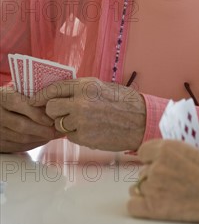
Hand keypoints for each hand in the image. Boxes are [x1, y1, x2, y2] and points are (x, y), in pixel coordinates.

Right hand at [0, 86, 57, 152]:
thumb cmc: (12, 97)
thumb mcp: (18, 90)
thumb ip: (32, 94)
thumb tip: (54, 101)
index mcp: (2, 98)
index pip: (18, 104)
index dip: (36, 112)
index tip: (51, 118)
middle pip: (21, 125)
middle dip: (43, 129)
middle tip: (59, 130)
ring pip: (20, 138)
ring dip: (40, 138)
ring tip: (55, 134)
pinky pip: (17, 146)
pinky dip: (33, 144)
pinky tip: (44, 139)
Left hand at [29, 77, 145, 151]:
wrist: (141, 120)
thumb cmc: (124, 102)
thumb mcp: (102, 87)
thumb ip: (81, 90)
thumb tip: (61, 94)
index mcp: (86, 86)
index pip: (55, 88)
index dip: (41, 94)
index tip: (34, 99)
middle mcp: (81, 102)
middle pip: (51, 108)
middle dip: (53, 111)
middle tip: (63, 112)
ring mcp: (82, 121)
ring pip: (59, 123)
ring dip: (66, 123)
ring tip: (83, 121)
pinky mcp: (84, 138)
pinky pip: (71, 136)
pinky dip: (77, 134)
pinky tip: (92, 129)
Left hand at [127, 140, 198, 223]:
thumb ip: (179, 148)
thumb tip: (166, 153)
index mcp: (167, 148)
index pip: (145, 150)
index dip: (155, 156)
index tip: (165, 161)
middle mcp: (157, 166)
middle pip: (144, 169)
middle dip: (155, 173)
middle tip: (175, 179)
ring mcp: (154, 188)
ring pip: (139, 186)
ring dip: (150, 188)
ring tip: (169, 192)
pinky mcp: (155, 208)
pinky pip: (133, 205)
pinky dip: (141, 205)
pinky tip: (156, 204)